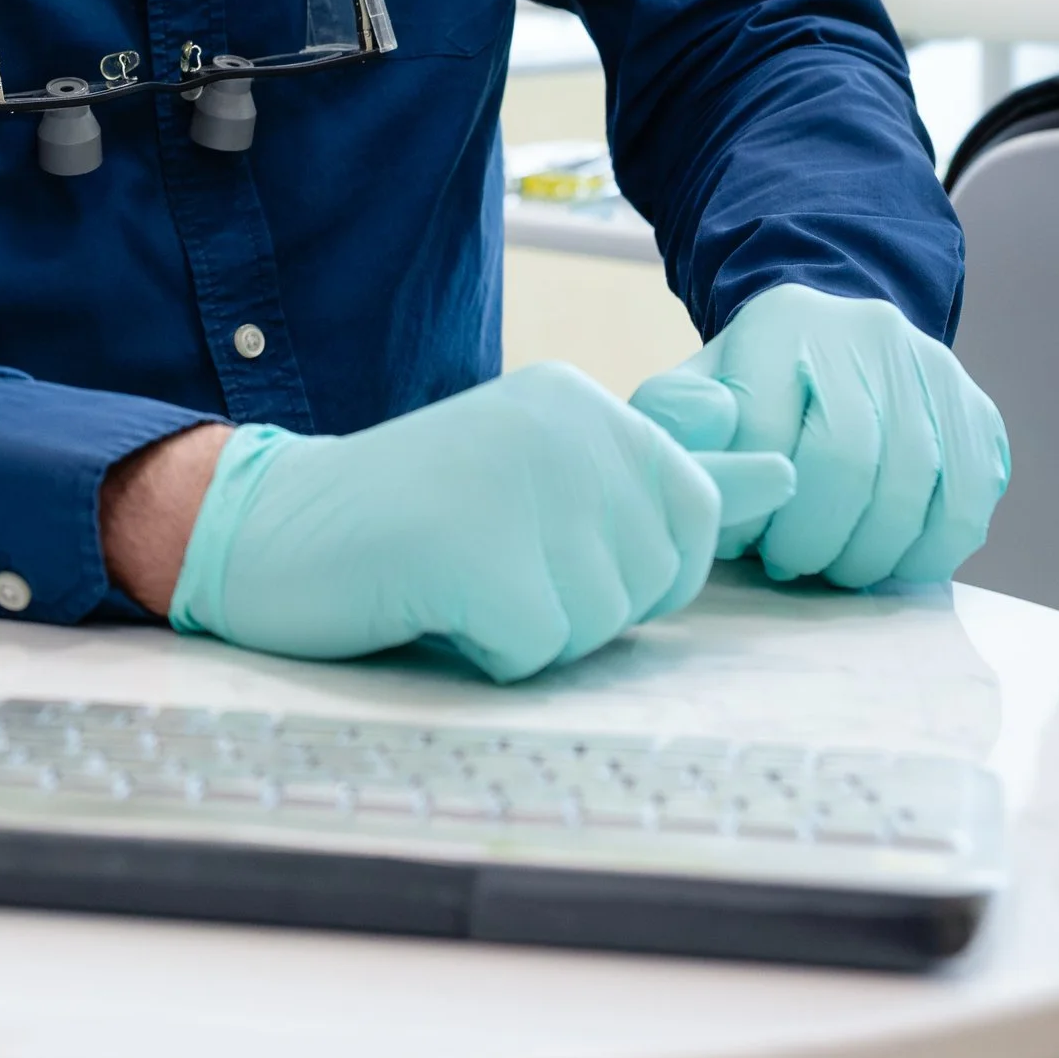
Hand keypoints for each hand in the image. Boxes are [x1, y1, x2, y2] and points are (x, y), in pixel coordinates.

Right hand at [163, 365, 794, 683]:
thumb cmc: (410, 518)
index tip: (537, 538)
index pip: (695, 517)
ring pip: (598, 625)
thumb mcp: (547, 479)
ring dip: (529, 630)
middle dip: (581, 603)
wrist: (267, 526)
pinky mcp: (473, 550)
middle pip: (653, 581)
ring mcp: (521, 484)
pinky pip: (534, 652)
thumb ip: (666, 479)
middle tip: (490, 560)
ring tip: (457, 575)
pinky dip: (484, 652)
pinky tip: (430, 603)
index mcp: (587, 404)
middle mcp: (566, 426)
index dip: (629, 565)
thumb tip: (791, 476)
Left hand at [631, 286, 1008, 589]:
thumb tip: (707, 451)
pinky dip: (926, 553)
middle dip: (810, 538)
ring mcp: (931, 369)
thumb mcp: (700, 390)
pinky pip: (967, 504)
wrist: (833, 350)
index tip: (739, 539)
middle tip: (786, 564)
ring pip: (910, 489)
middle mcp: (867, 333)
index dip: (751, 506)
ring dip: (865, 555)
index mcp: (783, 323)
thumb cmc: (754, 390)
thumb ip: (675, 417)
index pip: (765, 430)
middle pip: (846, 462)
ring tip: (832, 567)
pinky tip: (889, 562)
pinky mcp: (977, 410)